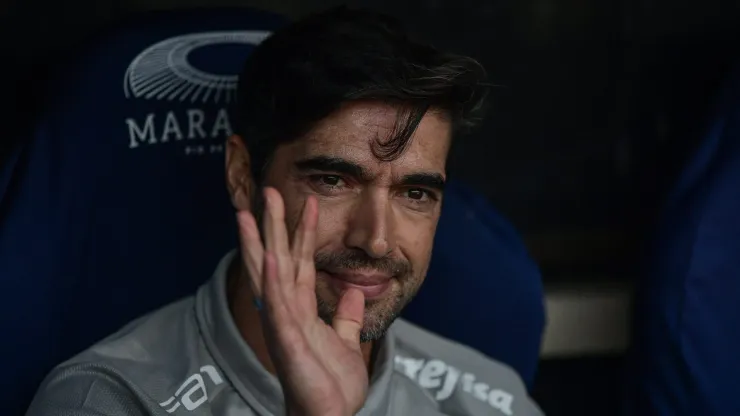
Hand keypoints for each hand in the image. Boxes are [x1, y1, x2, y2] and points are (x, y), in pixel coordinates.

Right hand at [236, 187, 368, 415]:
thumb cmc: (332, 385)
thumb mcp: (347, 343)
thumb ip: (347, 317)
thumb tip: (355, 291)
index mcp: (302, 309)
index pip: (299, 261)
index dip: (301, 231)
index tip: (305, 200)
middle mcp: (288, 311)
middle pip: (277, 259)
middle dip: (272, 225)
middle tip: (268, 190)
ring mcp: (284, 324)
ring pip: (269, 276)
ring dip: (261, 243)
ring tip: (252, 212)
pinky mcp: (286, 342)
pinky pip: (278, 306)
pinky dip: (272, 281)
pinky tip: (269, 256)